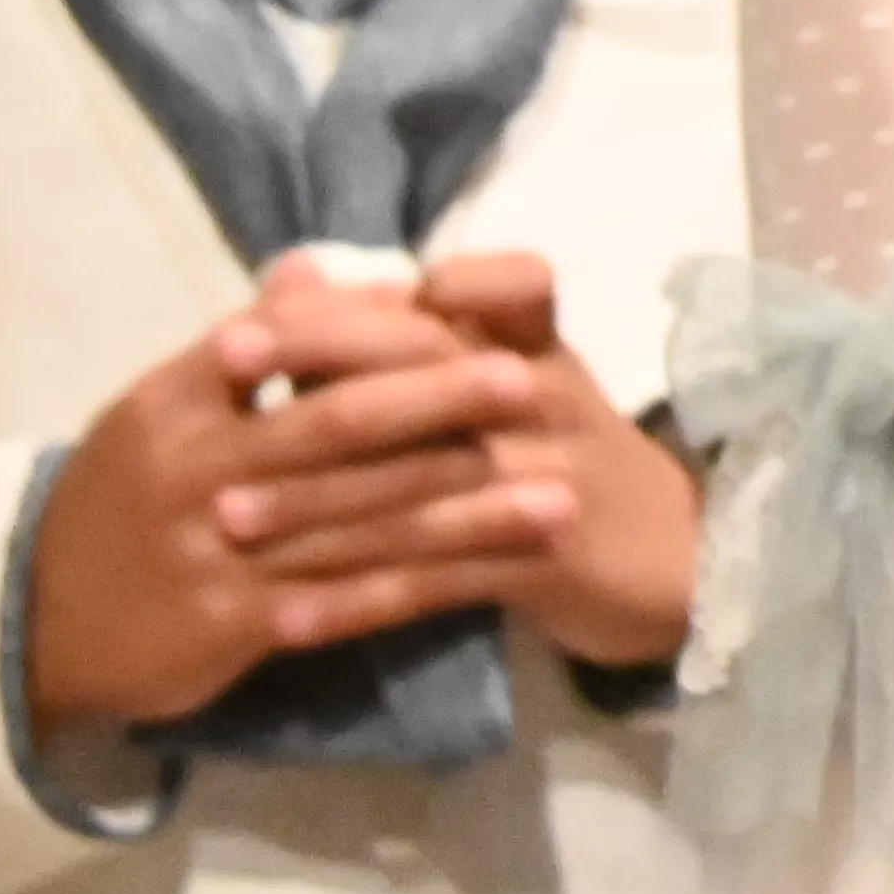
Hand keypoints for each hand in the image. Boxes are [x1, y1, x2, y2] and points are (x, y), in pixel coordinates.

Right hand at [26, 275, 543, 734]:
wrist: (28, 622)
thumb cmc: (119, 500)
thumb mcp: (160, 411)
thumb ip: (243, 346)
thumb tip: (313, 266)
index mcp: (178, 399)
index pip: (286, 342)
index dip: (379, 329)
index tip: (462, 314)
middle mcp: (198, 467)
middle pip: (336, 424)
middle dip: (439, 403)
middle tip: (528, 385)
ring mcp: (216, 549)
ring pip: (361, 519)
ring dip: (466, 511)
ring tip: (556, 501)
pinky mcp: (232, 623)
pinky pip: (344, 602)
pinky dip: (419, 588)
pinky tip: (491, 582)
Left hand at [203, 251, 700, 673]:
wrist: (672, 557)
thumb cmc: (562, 456)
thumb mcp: (510, 381)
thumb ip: (414, 338)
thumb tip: (296, 275)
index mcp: (537, 347)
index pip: (498, 282)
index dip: (403, 273)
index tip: (285, 286)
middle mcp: (544, 397)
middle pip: (432, 362)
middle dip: (322, 354)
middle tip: (221, 365)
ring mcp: (548, 477)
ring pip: (416, 481)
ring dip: (315, 500)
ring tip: (224, 517)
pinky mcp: (544, 560)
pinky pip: (437, 580)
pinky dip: (359, 600)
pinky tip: (286, 620)